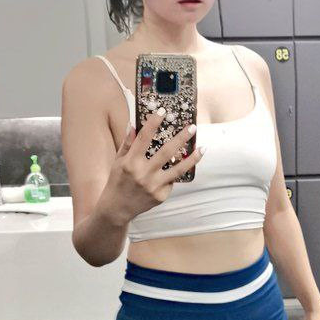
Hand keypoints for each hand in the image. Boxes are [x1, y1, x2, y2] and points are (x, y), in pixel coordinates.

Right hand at [103, 109, 204, 224]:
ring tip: (202, 148)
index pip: (143, 138)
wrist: (117, 208)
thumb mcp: (118, 161)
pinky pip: (172, 181)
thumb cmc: (117, 181)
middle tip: (192, 127)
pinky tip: (176, 169)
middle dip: (181, 138)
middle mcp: (143, 174)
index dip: (153, 123)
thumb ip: (128, 143)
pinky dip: (175, 173)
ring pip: (178, 170)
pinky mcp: (161, 196)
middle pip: (166, 152)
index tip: (163, 111)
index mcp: (130, 162)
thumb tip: (133, 124)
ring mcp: (154, 186)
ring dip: (192, 158)